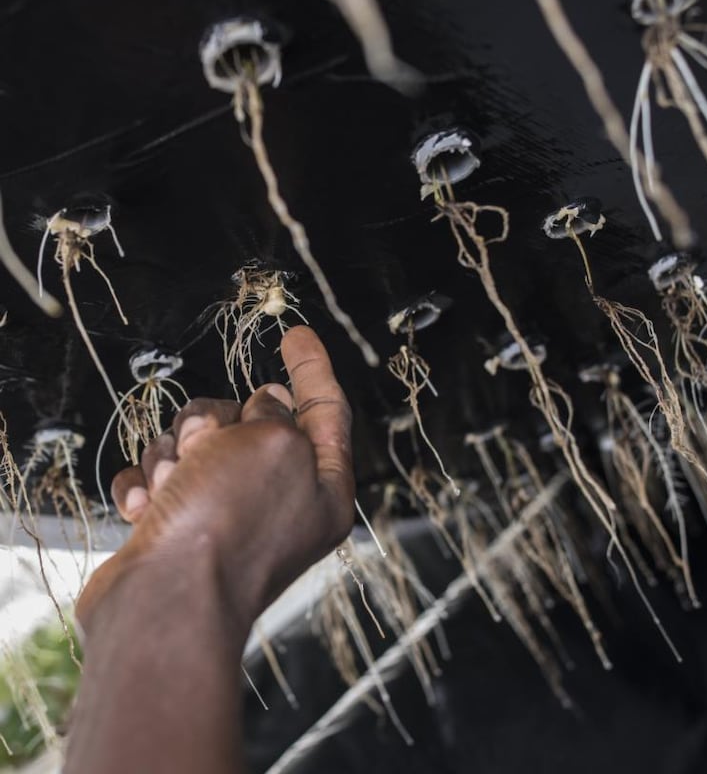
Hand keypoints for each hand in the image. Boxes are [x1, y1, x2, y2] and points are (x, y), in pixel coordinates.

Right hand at [77, 326, 354, 636]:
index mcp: (322, 485)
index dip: (313, 367)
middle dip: (218, 422)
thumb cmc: (229, 522)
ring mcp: (224, 516)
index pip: (326, 410)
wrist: (164, 605)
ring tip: (173, 485)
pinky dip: (148, 486)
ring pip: (195, 444)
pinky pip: (157, 479)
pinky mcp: (176, 529)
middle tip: (204, 448)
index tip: (297, 334)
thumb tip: (268, 402)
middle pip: (248, 421)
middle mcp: (278, 500)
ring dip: (176, 454)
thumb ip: (277, 412)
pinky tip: (148, 510)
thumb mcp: (274, 444)